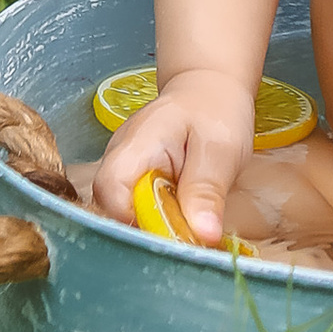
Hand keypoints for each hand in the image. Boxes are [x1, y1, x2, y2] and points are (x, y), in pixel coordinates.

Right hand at [88, 67, 253, 245]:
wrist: (207, 92)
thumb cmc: (215, 112)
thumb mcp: (221, 149)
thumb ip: (207, 190)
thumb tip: (204, 235)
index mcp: (135, 144)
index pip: (111, 192)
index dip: (136, 222)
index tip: (172, 236)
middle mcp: (118, 159)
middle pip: (112, 211)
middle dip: (147, 232)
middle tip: (187, 239)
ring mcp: (122, 172)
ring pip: (123, 216)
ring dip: (154, 230)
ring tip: (188, 230)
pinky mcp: (133, 184)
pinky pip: (136, 213)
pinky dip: (158, 223)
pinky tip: (181, 221)